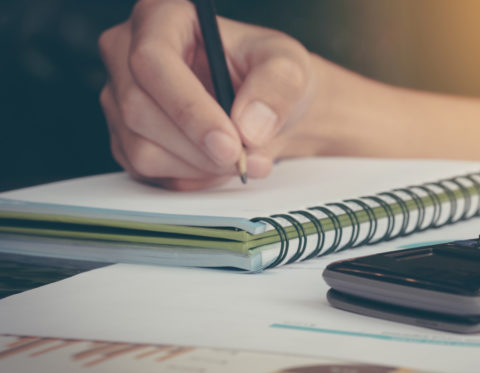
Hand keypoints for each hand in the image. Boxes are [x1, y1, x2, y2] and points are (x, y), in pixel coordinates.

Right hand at [98, 0, 314, 189]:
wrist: (265, 109)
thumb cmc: (269, 75)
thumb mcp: (288, 68)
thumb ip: (276, 88)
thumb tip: (249, 126)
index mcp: (161, 17)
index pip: (153, 60)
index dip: (190, 108)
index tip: (230, 143)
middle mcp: (127, 54)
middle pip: (139, 109)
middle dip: (198, 146)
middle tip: (243, 159)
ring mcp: (120, 99)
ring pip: (141, 149)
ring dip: (198, 165)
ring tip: (238, 157)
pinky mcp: (124, 138)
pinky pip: (146, 173)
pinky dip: (189, 177)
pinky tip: (216, 163)